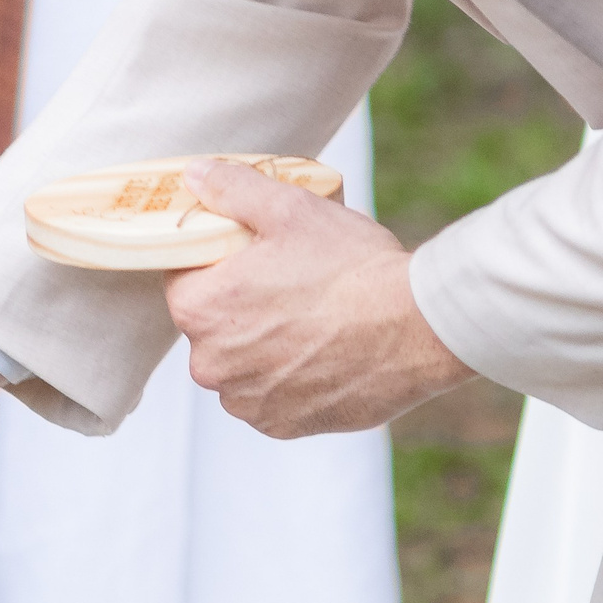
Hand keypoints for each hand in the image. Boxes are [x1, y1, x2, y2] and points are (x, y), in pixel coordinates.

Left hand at [165, 159, 470, 436]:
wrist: (417, 326)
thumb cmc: (351, 266)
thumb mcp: (288, 208)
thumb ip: (230, 189)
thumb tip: (194, 175)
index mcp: (200, 309)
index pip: (184, 281)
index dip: (217, 266)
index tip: (251, 259)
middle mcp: (212, 364)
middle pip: (211, 326)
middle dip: (240, 307)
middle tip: (289, 284)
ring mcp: (248, 401)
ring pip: (240, 364)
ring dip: (263, 347)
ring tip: (311, 319)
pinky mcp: (283, 426)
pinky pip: (270, 397)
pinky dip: (288, 379)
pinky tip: (321, 353)